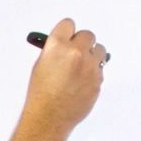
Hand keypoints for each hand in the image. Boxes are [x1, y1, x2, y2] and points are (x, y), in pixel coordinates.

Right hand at [20, 17, 105, 134]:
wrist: (49, 117)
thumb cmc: (41, 94)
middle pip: (87, 35)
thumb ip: (55, 50)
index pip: (68, 24)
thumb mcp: (41, 64)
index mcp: (57, 45)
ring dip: (92, 55)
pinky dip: (93, 72)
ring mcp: (90, 66)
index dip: (67, 32)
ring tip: (81, 67)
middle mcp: (76, 52)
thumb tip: (66, 45)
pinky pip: (100, 68)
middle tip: (75, 52)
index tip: (66, 36)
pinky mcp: (98, 79)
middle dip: (82, 42)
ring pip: (99, 49)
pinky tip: (82, 81)